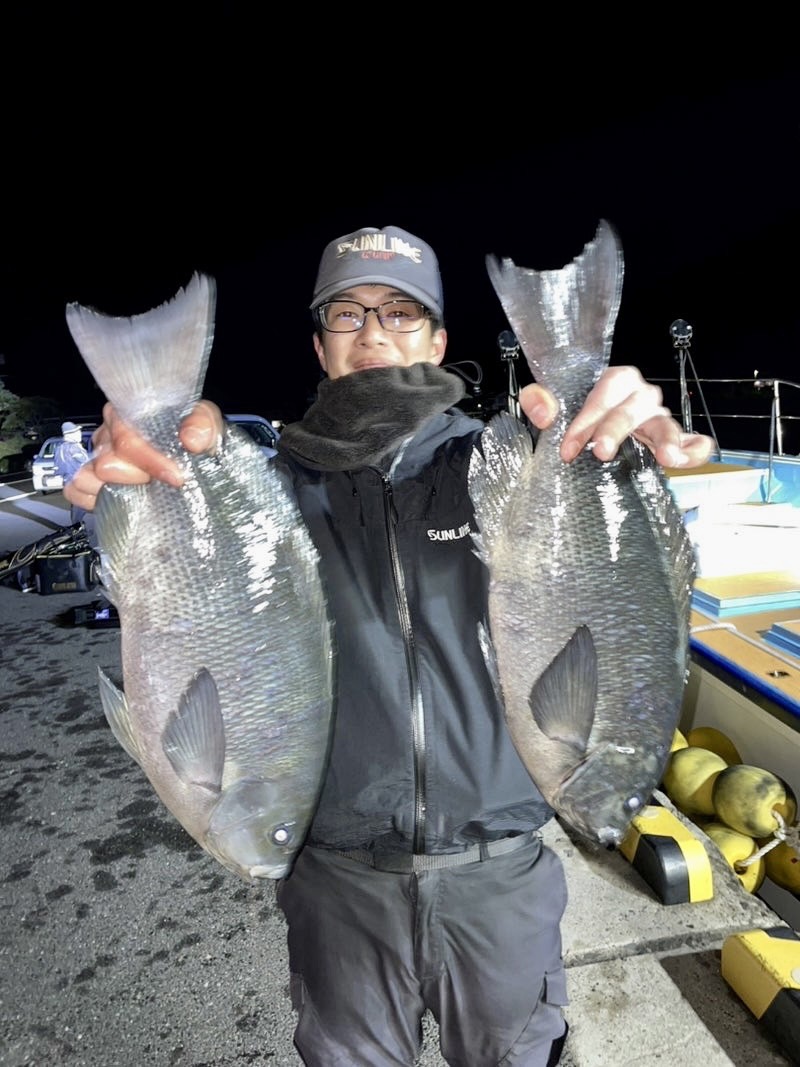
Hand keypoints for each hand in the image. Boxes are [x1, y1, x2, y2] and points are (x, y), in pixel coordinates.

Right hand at [63, 400, 224, 511]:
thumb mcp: (206, 425)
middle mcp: (109, 433)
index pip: (125, 436)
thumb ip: (202, 425)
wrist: (194, 461)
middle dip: (138, 477)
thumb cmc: (194, 439)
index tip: (174, 476)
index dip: (148, 460)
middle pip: (106, 463)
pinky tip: (122, 499)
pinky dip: (94, 500)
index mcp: (130, 413)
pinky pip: (76, 491)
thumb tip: (191, 438)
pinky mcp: (91, 481)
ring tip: (143, 491)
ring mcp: (97, 458)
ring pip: (86, 477)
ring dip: (116, 491)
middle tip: (166, 484)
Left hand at [519, 365, 713, 469]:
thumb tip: (542, 411)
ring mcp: (660, 420)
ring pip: (667, 425)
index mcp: (616, 381)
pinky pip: (693, 443)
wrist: (592, 435)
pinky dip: (694, 450)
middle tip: (601, 453)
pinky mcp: (673, 442)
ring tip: (665, 457)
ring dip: (667, 439)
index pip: (604, 392)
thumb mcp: (553, 405)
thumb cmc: (576, 415)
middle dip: (617, 428)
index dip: (586, 419)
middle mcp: (641, 397)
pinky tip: (685, 461)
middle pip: (635, 407)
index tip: (568, 448)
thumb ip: (540, 400)